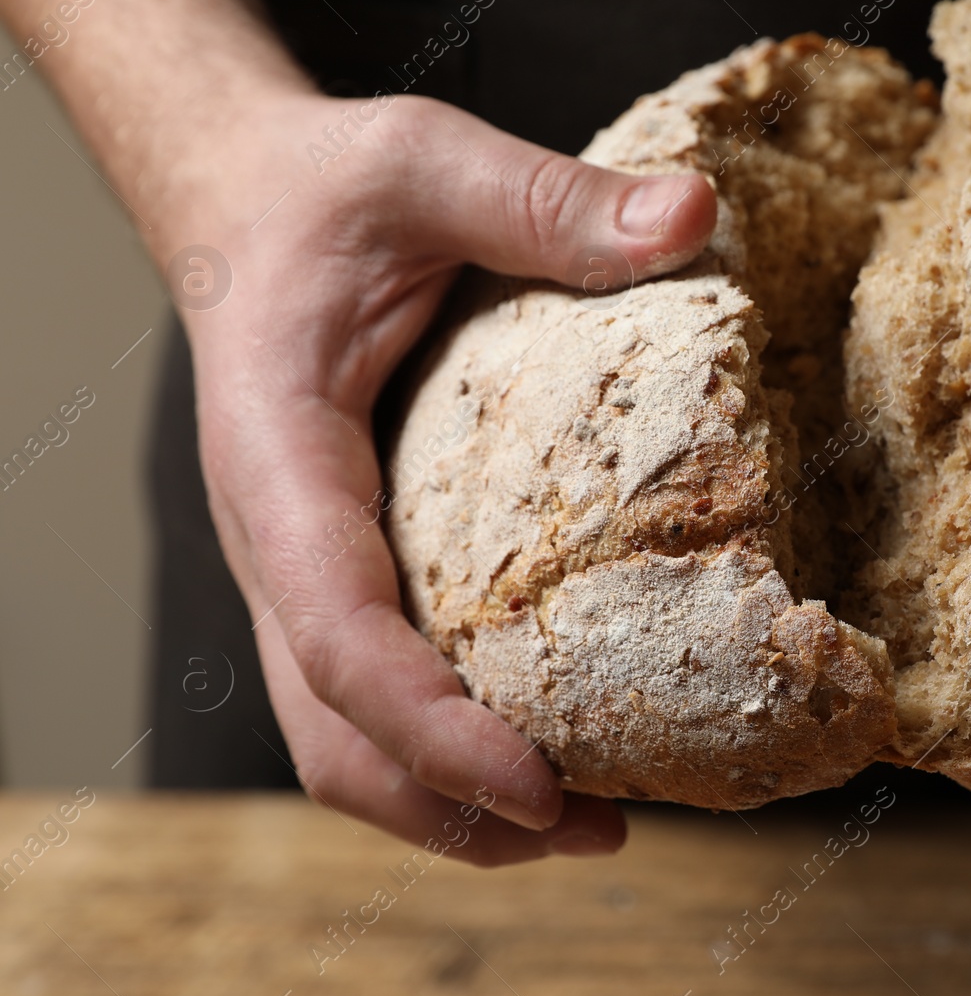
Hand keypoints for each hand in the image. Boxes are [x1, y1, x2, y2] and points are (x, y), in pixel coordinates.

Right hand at [168, 91, 715, 861]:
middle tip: (592, 828)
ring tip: (585, 824)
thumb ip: (545, 199)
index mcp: (278, 455)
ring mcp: (305, 568)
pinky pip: (373, 695)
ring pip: (341, 737)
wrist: (250, 208)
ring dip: (448, 805)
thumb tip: (694, 216)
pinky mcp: (348, 572)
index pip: (335, 625)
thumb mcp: (427, 166)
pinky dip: (448, 749)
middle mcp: (279, 539)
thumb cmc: (324, 193)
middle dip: (448, 805)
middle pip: (330, 729)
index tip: (537, 781)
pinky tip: (550, 749)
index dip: (428, 723)